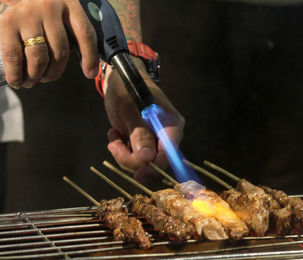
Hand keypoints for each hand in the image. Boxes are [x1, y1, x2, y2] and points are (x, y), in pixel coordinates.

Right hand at [0, 0, 98, 87]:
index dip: (90, 57)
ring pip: (39, 56)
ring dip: (36, 75)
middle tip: (47, 78)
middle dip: (54, 72)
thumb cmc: (43, 10)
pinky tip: (17, 80)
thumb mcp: (63, 13)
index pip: (85, 33)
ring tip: (33, 80)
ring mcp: (27, 14)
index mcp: (69, 3)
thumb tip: (88, 68)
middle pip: (60, 50)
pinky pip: (13, 55)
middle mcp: (49, 7)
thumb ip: (74, 32)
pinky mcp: (7, 22)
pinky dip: (16, 73)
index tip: (90, 74)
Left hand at [103, 59, 184, 179]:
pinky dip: (120, 150)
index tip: (138, 173)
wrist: (118, 80)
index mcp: (172, 125)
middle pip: (154, 162)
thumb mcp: (130, 109)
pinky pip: (132, 157)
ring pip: (141, 162)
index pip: (169, 153)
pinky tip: (115, 135)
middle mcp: (166, 135)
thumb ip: (139, 133)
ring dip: (123, 154)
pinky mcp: (142, 142)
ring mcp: (154, 139)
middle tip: (114, 146)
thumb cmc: (127, 87)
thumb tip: (147, 158)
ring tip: (113, 136)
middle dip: (132, 159)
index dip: (155, 166)